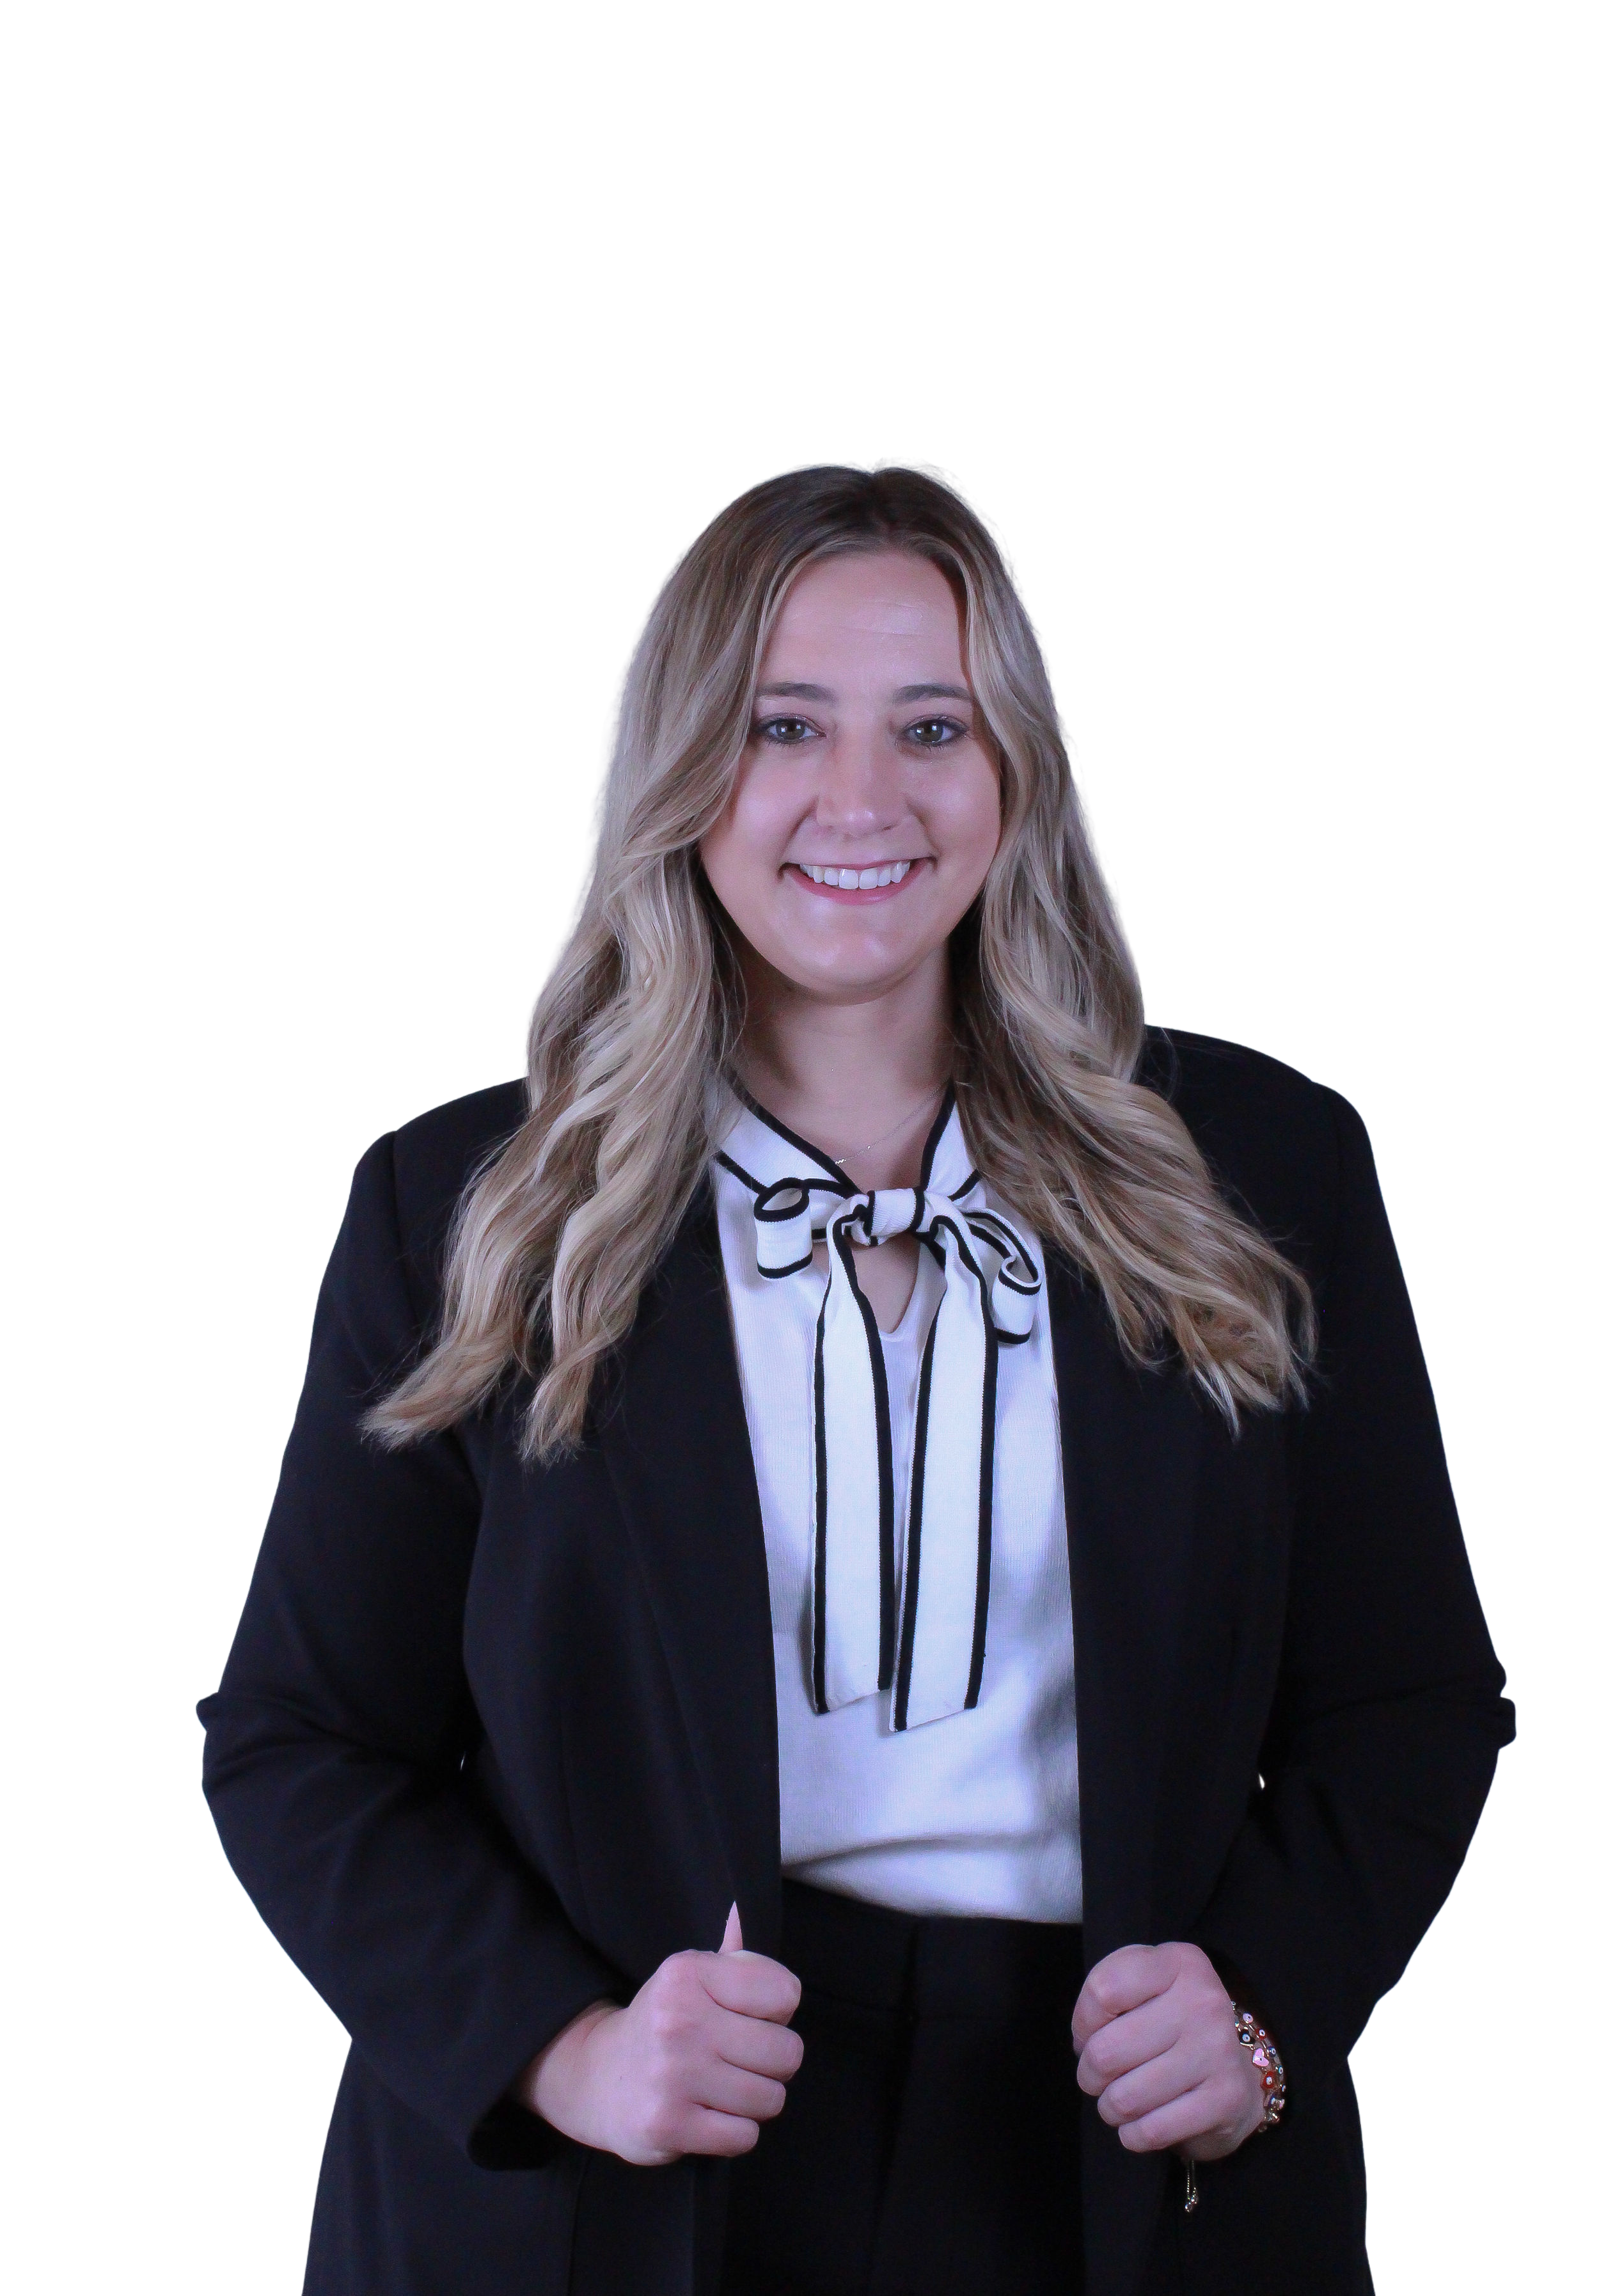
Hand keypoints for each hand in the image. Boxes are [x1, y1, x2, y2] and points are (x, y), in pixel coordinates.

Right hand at [513, 1904, 803, 2165]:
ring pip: (770, 2099)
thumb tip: (743, 1910)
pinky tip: (708, 2114)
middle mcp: (678, 2019)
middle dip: (773, 2063)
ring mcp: (672, 2075)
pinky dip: (735, 2132)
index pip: (785, 1994)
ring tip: (723, 2087)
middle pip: (787, 2052)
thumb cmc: (663, 2024)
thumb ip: (730, 1953)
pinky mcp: (668, 2125)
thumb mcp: (688, 1979)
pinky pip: (744, 2137)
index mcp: (687, 1973)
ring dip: (755, 2101)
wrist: (598, 2078)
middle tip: (740, 2060)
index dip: (777, 2012)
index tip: (749, 2017)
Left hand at [1071, 1942, 1261, 2161]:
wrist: (1240, 2068)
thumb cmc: (1173, 2021)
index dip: (1083, 2022)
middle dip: (1090, 2074)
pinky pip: (1152, 2131)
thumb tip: (1084, 2042)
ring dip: (1111, 2108)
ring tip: (1121, 2100)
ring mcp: (1218, 2050)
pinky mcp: (1226, 2099)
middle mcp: (1203, 2001)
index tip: (1091, 2034)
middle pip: (1105, 2051)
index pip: (1103, 1991)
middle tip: (1101, 2076)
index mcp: (1179, 1963)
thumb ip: (1105, 1993)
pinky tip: (1141, 2124)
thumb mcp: (1141, 1985)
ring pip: (1125, 2098)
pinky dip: (1134, 2135)